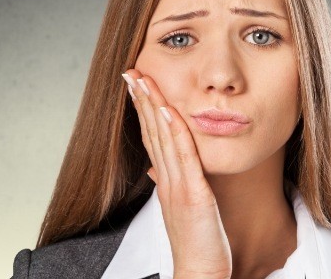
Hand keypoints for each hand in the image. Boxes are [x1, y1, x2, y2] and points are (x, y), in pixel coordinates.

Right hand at [122, 70, 231, 278]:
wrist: (199, 271)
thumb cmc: (194, 239)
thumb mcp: (179, 207)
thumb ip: (169, 183)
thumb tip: (156, 168)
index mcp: (164, 179)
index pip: (150, 136)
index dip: (142, 109)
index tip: (136, 84)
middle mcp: (165, 178)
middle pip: (151, 131)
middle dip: (141, 99)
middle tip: (131, 71)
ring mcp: (177, 185)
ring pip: (162, 138)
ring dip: (153, 106)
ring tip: (144, 79)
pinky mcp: (193, 194)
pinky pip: (184, 158)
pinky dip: (175, 132)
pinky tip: (170, 110)